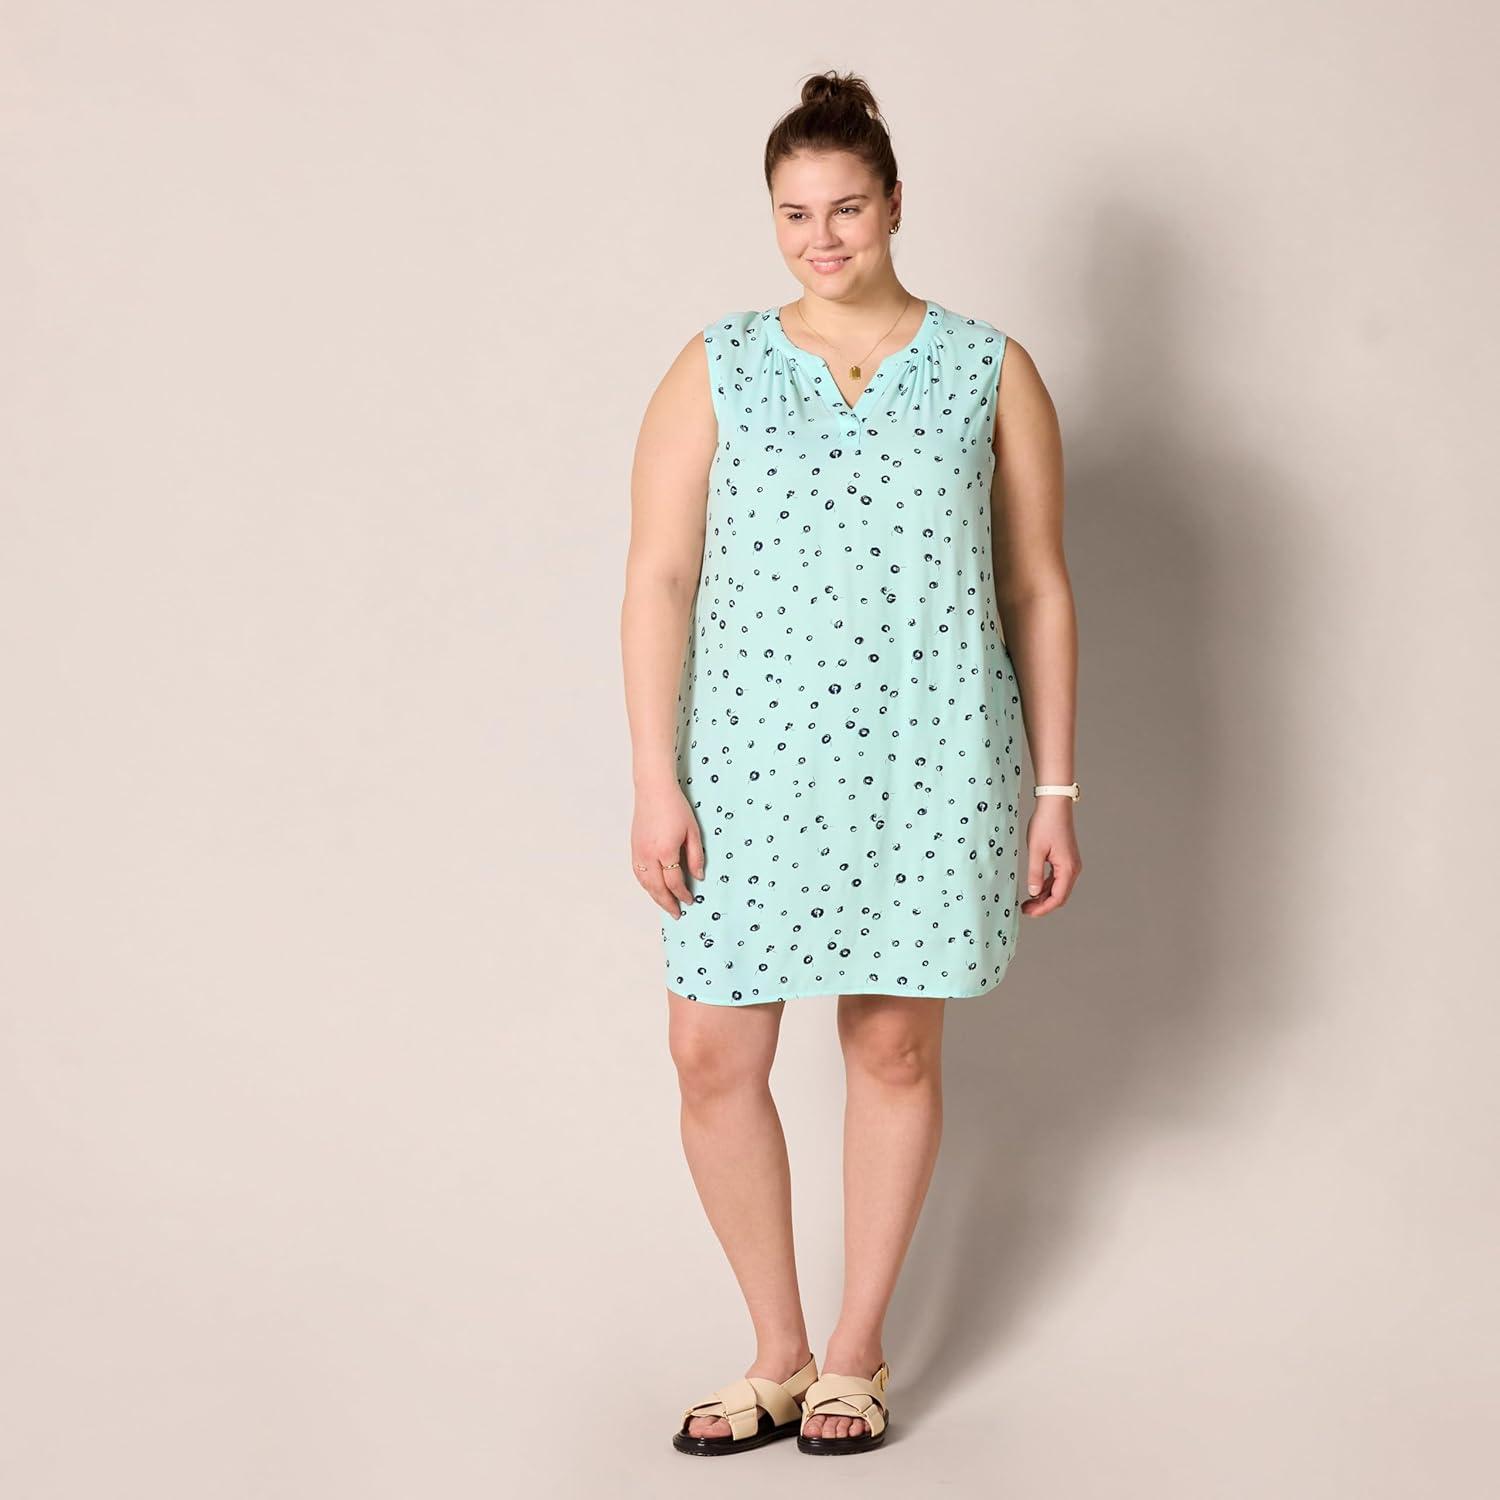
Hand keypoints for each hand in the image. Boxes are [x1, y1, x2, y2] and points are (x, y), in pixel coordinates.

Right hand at [631, 778, 705, 919]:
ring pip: (645, 883)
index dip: (683, 894)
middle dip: (667, 903)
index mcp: (666, 851)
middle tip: (676, 913)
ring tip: (665, 904)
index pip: (674, 882)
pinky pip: (638, 873)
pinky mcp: (634, 848)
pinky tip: (653, 888)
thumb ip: (696, 857)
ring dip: (655, 897)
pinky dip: (646, 885)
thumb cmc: (675, 807)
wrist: (653, 790)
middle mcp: (649, 855)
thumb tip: (698, 877)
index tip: (690, 901)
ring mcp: (638, 852)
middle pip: (657, 888)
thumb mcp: (693, 832)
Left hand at [1021, 798, 1080, 915]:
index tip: (1028, 913)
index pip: (1058, 898)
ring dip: (1044, 896)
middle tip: (1025, 909)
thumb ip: (1035, 873)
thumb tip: (1033, 893)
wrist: (1054, 805)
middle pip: (1060, 896)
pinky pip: (1057, 878)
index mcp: (1068, 868)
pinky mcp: (1065, 859)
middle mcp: (1073, 868)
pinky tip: (1034, 889)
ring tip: (1027, 902)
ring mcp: (1070, 864)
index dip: (1043, 908)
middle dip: (1043, 905)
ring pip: (1058, 888)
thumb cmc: (1046, 824)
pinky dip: (1046, 886)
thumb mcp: (1036, 850)